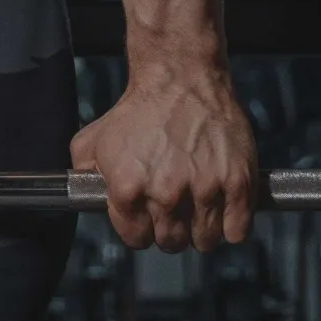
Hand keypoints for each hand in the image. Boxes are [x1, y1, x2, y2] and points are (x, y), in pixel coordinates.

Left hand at [71, 65, 258, 251]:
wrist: (180, 77)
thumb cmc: (138, 108)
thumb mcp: (94, 139)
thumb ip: (83, 173)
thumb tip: (86, 196)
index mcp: (128, 189)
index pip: (136, 239)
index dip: (141, 227)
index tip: (148, 215)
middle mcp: (165, 194)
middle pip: (172, 243)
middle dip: (171, 228)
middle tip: (174, 206)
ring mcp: (204, 189)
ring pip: (205, 240)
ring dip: (202, 228)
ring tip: (198, 204)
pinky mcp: (237, 182)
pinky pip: (238, 231)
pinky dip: (233, 224)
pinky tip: (223, 205)